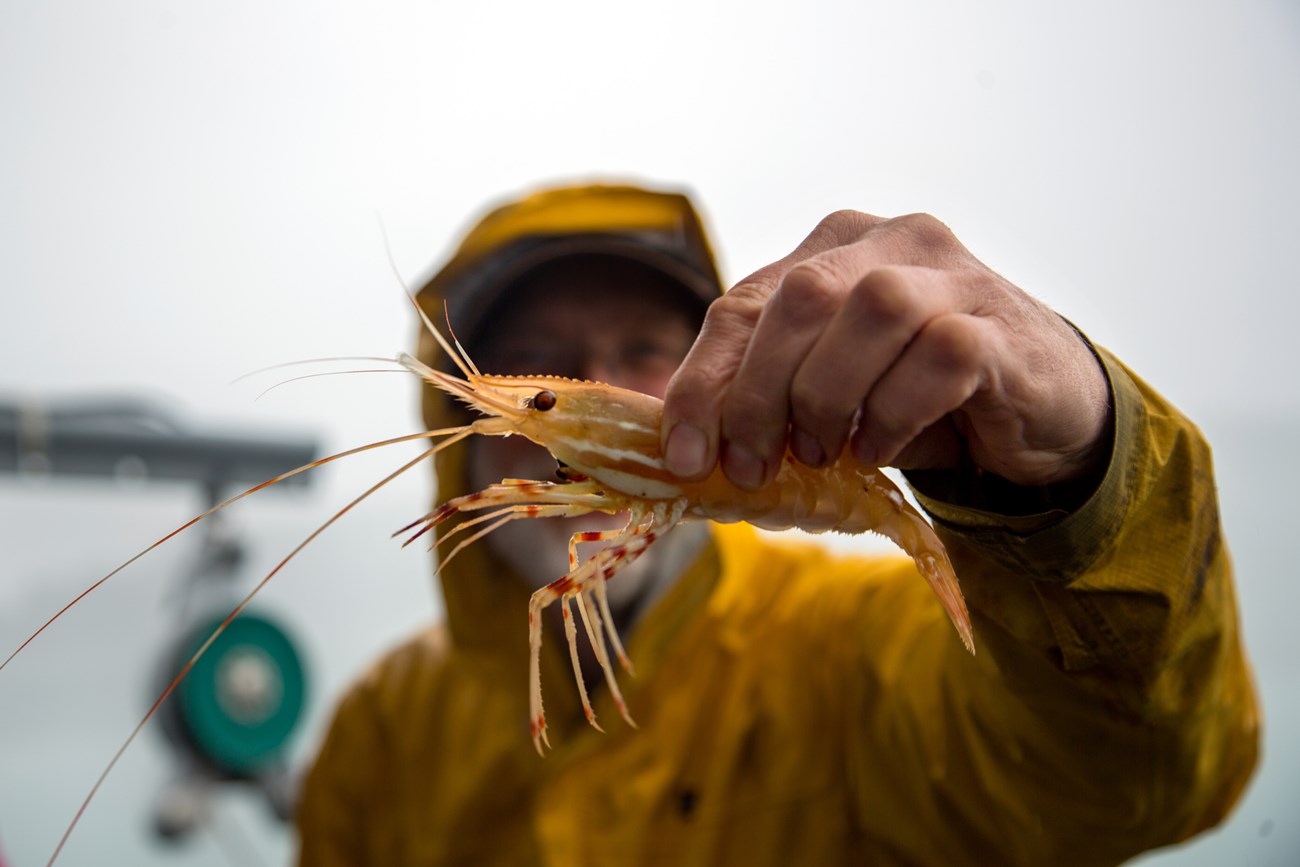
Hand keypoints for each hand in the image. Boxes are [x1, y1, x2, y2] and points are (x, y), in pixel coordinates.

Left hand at [660, 210, 1111, 490]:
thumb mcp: (832, 391)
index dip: (704, 383)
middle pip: (800, 298)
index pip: (743, 303)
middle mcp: (890, 241)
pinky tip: (880, 448)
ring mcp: (953, 274)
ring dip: (828, 394)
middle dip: (759, 394)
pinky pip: (939, 353)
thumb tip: (690, 450)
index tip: (686, 457)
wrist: (1042, 408)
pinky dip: (896, 410)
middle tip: (753, 465)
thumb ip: (770, 397)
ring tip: (822, 451)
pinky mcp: (1000, 322)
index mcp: (832, 249)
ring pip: (870, 310)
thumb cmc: (920, 397)